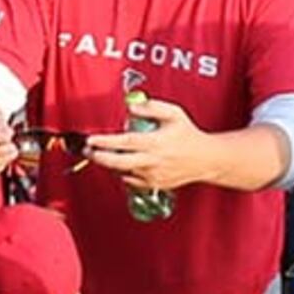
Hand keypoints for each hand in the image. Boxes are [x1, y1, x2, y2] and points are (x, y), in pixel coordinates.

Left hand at [85, 90, 209, 194]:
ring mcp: (152, 176)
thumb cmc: (188, 135)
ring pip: (122, 171)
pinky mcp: (153, 185)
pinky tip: (124, 162)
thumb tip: (131, 108)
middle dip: (99, 157)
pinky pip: (130, 180)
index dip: (105, 142)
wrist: (205, 160)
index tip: (91, 139)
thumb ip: (152, 107)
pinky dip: (123, 171)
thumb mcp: (174, 114)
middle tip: (88, 150)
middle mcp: (152, 161)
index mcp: (156, 143)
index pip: (125, 142)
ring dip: (110, 163)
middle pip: (118, 162)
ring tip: (105, 153)